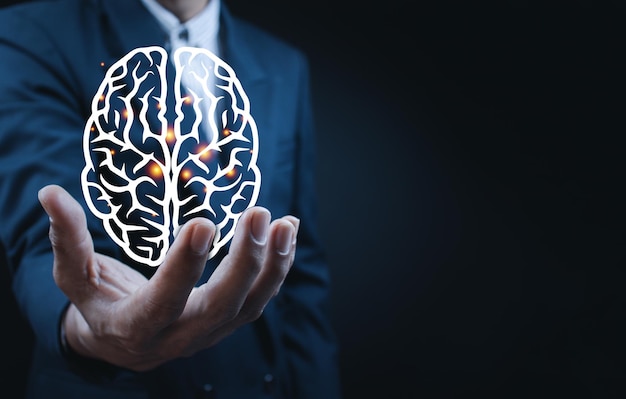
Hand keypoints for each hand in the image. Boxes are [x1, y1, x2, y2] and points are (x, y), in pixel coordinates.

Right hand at [38, 184, 297, 370]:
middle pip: (219, 307)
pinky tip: (287, 230)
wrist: (123, 343)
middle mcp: (179, 338)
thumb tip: (50, 194)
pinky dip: (277, 266)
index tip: (204, 222)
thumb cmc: (98, 304)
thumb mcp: (75, 278)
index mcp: (136, 328)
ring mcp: (209, 333)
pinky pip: (260, 299)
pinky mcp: (228, 322)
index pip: (163, 301)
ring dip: (272, 265)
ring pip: (250, 307)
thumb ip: (67, 240)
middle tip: (258, 214)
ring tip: (285, 222)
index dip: (184, 267)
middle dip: (243, 263)